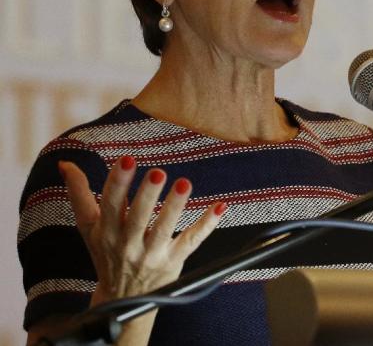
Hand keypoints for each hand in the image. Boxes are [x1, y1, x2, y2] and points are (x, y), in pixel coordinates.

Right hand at [58, 157, 225, 305]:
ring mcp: (152, 255)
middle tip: (158, 172)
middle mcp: (127, 244)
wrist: (124, 298)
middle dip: (147, 195)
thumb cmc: (107, 252)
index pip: (110, 205)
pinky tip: (220, 207)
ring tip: (184, 183)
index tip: (128, 159)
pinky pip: (191, 242)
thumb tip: (65, 164)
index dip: (118, 182)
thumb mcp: (89, 227)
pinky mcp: (174, 261)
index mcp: (106, 232)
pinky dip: (207, 225)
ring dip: (175, 207)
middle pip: (137, 218)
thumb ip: (79, 194)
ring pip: (164, 230)